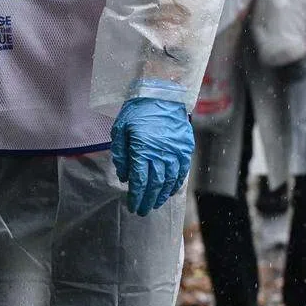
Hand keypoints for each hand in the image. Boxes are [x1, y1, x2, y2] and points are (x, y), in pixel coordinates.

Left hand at [111, 96, 193, 215]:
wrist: (162, 94)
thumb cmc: (137, 111)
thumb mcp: (121, 130)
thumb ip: (122, 155)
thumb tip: (124, 177)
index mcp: (142, 149)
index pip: (139, 180)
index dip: (136, 196)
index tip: (132, 206)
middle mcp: (160, 153)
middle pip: (154, 184)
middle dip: (147, 200)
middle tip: (142, 211)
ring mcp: (175, 152)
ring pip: (169, 181)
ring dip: (161, 195)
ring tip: (154, 204)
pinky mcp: (185, 149)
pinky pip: (181, 172)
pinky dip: (175, 185)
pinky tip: (169, 192)